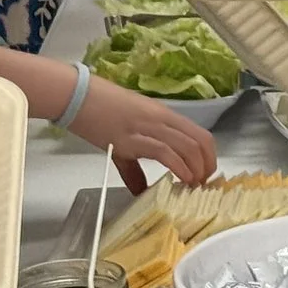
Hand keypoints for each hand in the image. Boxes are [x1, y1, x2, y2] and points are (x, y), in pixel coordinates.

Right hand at [65, 76, 217, 186]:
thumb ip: (135, 165)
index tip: (205, 176)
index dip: (209, 157)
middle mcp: (161, 120)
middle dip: (207, 167)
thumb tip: (141, 191)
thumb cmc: (100, 109)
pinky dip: (178, 168)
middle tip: (202, 186)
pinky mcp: (132, 138)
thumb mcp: (126, 136)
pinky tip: (180, 180)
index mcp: (164, 116)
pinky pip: (164, 152)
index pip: (200, 134)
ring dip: (196, 170)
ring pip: (187, 146)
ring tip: (193, 187)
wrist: (78, 96)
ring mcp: (148, 128)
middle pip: (199, 142)